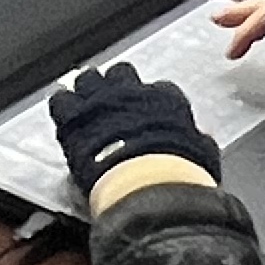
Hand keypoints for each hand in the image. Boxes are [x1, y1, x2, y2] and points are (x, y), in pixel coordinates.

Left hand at [49, 64, 217, 194]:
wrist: (145, 189)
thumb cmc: (176, 178)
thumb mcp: (200, 157)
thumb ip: (198, 142)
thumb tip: (203, 140)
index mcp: (167, 100)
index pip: (160, 90)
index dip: (151, 103)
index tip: (148, 115)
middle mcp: (133, 93)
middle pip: (121, 74)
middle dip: (117, 87)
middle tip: (114, 103)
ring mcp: (101, 101)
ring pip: (89, 79)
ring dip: (88, 92)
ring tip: (85, 104)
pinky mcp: (74, 117)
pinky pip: (62, 100)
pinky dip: (63, 106)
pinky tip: (63, 113)